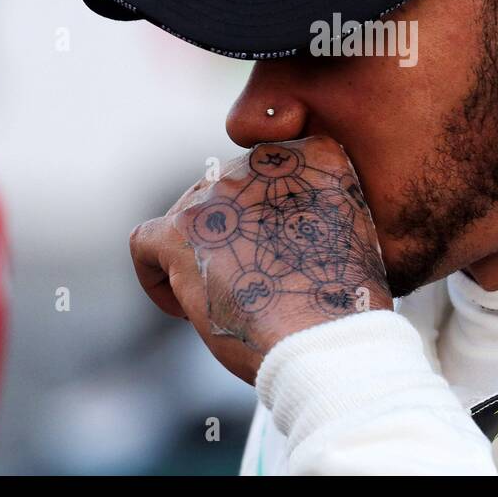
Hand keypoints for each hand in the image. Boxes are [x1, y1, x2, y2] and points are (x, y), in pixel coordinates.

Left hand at [129, 137, 392, 382]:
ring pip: (186, 216)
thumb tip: (283, 223)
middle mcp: (262, 161)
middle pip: (224, 191)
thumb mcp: (352, 234)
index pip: (270, 171)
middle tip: (250, 282)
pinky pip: (145, 242)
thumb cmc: (344, 306)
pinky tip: (184, 310)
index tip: (277, 252)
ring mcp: (219, 193)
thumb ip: (318, 209)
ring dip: (198, 258)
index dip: (267, 215)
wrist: (325, 340)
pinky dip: (155, 277)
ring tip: (224, 303)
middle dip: (230, 235)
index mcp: (312, 156)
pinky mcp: (180, 230)